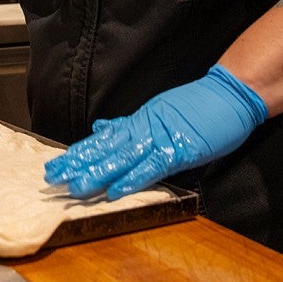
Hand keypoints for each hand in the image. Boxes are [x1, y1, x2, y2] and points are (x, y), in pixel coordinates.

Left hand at [44, 65, 267, 200]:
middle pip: (105, 148)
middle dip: (78, 163)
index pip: (103, 140)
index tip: (57, 165)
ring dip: (98, 172)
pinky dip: (133, 178)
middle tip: (52, 177)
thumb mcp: (160, 112)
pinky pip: (152, 166)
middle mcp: (144, 128)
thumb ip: (131, 125)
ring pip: (122, 157)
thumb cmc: (201, 106)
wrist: (230, 92)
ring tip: (75, 185)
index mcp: (140, 122)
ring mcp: (161, 138)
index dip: (80, 153)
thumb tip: (103, 130)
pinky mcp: (180, 148)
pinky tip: (116, 189)